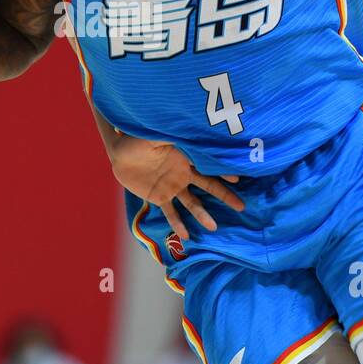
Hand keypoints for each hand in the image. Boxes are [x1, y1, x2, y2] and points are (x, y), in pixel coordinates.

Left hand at [108, 134, 244, 240]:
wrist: (120, 153)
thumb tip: (188, 128)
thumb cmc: (138, 139)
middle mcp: (184, 173)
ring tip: (213, 227)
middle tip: (241, 206)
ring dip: (202, 215)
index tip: (237, 179)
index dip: (222, 171)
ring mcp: (173, 187)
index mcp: (185, 157)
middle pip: (208, 186)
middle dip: (224, 196)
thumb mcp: (155, 135)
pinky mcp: (160, 197)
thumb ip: (171, 136)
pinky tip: (186, 236)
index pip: (208, 165)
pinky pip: (171, 212)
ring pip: (192, 203)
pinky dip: (178, 224)